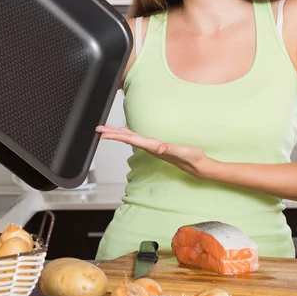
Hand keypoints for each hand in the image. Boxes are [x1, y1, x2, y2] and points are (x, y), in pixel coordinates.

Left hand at [96, 125, 212, 178]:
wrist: (198, 166)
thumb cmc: (192, 158)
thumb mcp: (183, 152)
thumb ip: (170, 149)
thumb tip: (158, 148)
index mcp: (153, 146)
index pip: (130, 140)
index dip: (116, 136)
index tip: (103, 133)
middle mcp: (150, 147)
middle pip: (127, 139)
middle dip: (112, 134)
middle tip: (98, 129)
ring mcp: (153, 147)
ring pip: (131, 139)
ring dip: (118, 134)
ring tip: (107, 130)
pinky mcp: (156, 146)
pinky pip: (138, 139)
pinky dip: (129, 134)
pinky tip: (126, 132)